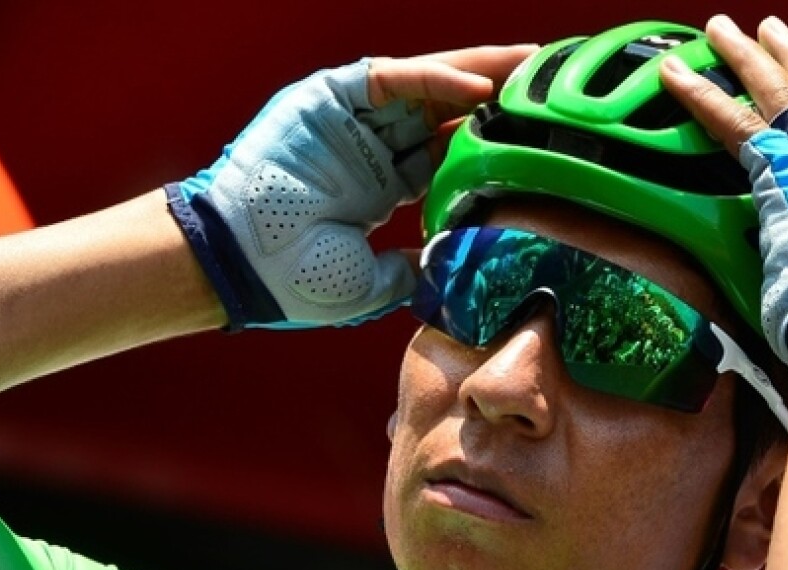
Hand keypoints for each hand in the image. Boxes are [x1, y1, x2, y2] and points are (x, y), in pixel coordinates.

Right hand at [167, 45, 535, 330]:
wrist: (239, 264)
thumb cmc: (293, 280)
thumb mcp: (370, 284)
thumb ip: (412, 273)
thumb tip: (451, 271)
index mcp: (378, 190)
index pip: (444, 157)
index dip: (489, 148)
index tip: (537, 144)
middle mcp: (368, 150)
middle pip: (443, 114)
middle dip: (495, 102)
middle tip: (548, 91)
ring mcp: (348, 122)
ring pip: (424, 86)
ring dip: (477, 76)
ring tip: (529, 68)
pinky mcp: (326, 98)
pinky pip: (389, 80)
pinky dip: (434, 80)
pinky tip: (478, 88)